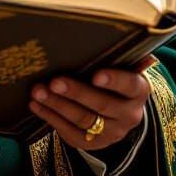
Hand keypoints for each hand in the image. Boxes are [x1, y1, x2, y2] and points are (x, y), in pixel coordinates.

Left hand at [28, 57, 154, 152]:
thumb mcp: (120, 68)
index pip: (130, 85)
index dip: (114, 80)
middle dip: (75, 92)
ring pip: (83, 119)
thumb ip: (117, 55)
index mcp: (139, 91)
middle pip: (102, 104)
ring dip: (57, 105)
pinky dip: (51, 118)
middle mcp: (130, 115)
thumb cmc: (112, 80)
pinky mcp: (93, 144)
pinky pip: (71, 133)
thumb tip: (113, 32)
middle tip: (54, 81)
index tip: (95, 75)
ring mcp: (112, 133)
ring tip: (37, 92)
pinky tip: (36, 106)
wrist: (116, 113)